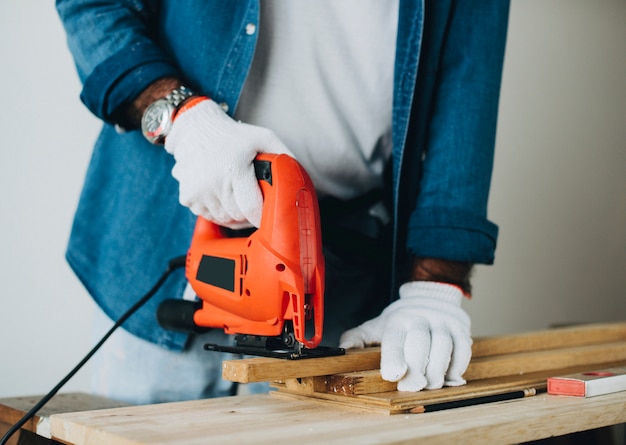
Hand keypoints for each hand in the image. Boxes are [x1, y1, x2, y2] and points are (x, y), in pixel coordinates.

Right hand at [165, 98, 292, 228]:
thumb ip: (283, 157)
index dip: (263, 216)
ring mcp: (198, 192)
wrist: (196, 129)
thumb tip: (297, 177)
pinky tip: (223, 197)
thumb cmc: (232, 135)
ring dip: (234, 216)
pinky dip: (218, 212)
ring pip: (224, 220)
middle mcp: (213, 182)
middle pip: (239, 217)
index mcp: (234, 169)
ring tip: (238, 199)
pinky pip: (209, 217)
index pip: (252, 208)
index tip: (268, 216)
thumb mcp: (263, 137)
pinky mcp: (188, 197)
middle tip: (255, 205)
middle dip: (250, 215)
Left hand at [339, 281, 471, 390]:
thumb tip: (341, 351)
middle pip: (421, 342)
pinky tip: (449, 377)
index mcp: (397, 319)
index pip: (395, 338)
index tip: (393, 375)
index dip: (394, 357)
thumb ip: (357, 339)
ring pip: (444, 346)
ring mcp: (443, 322)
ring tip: (431, 384)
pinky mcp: (461, 329)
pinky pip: (463, 349)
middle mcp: (421, 317)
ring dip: (438, 370)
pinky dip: (457, 366)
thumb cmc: (399, 321)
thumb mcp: (375, 327)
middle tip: (412, 387)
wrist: (429, 297)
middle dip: (417, 368)